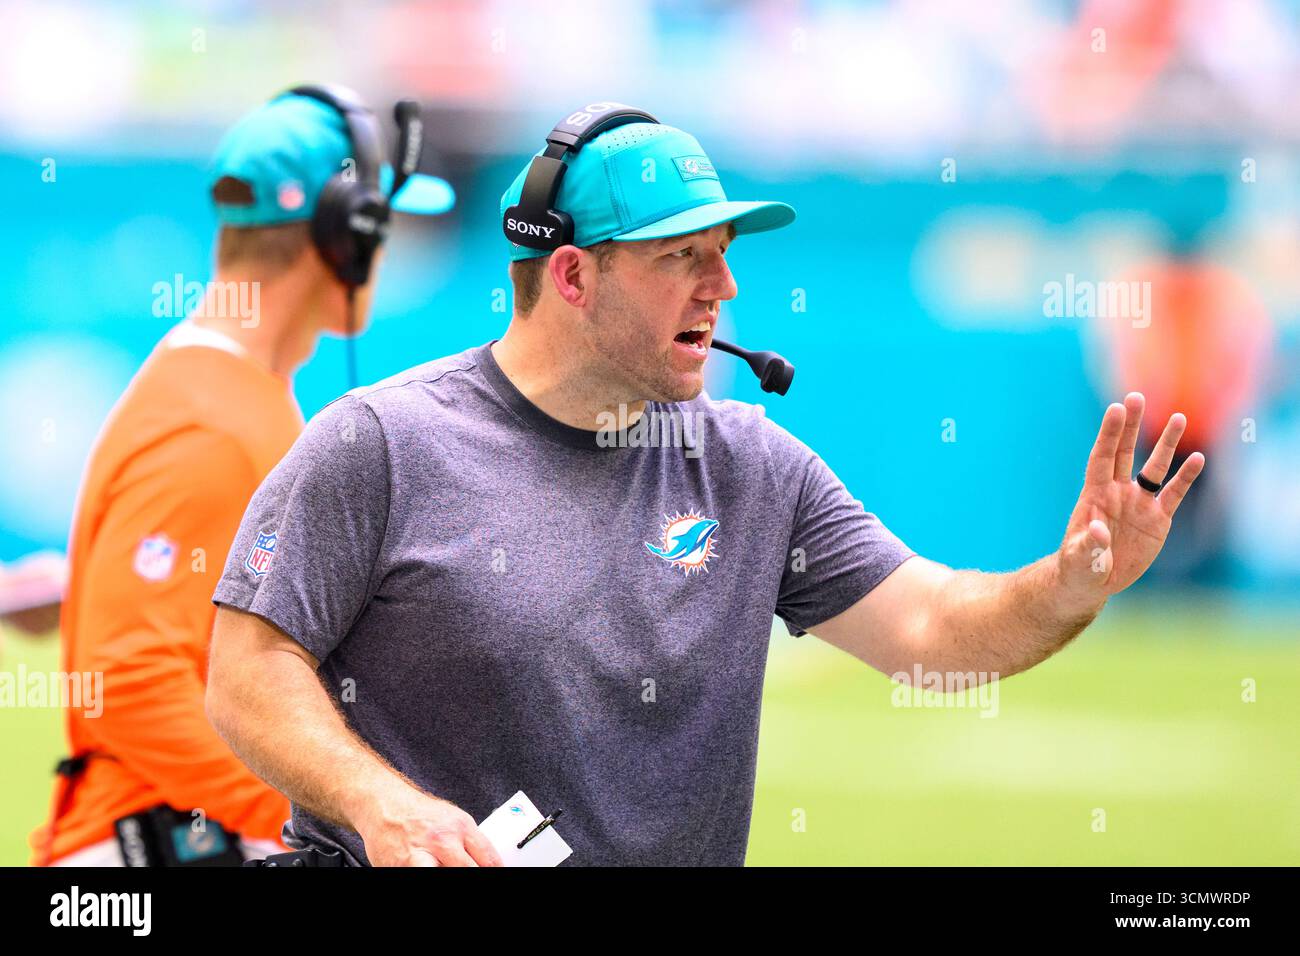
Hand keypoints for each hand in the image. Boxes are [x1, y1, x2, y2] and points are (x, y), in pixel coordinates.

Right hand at [355, 783, 502, 866]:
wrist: (383, 804)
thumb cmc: (417, 813)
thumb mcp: (451, 819)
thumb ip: (468, 840)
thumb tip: (485, 861)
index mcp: (460, 826)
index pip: (488, 857)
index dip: (497, 870)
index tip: (498, 872)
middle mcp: (442, 840)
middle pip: (470, 870)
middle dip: (475, 874)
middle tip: (473, 872)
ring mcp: (421, 855)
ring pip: (447, 873)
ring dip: (455, 876)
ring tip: (447, 868)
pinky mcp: (402, 867)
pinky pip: (423, 875)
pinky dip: (428, 873)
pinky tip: (432, 868)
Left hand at [1055, 392, 1205, 612]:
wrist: (1093, 581)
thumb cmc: (1078, 568)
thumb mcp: (1080, 559)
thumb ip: (1088, 545)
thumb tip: (1097, 530)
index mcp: (1094, 495)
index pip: (1102, 457)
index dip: (1108, 434)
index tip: (1116, 408)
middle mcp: (1117, 492)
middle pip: (1125, 452)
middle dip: (1131, 425)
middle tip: (1136, 396)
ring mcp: (1138, 503)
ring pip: (1154, 467)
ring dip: (1166, 444)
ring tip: (1179, 416)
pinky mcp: (1157, 519)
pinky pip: (1174, 493)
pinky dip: (1186, 477)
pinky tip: (1198, 458)